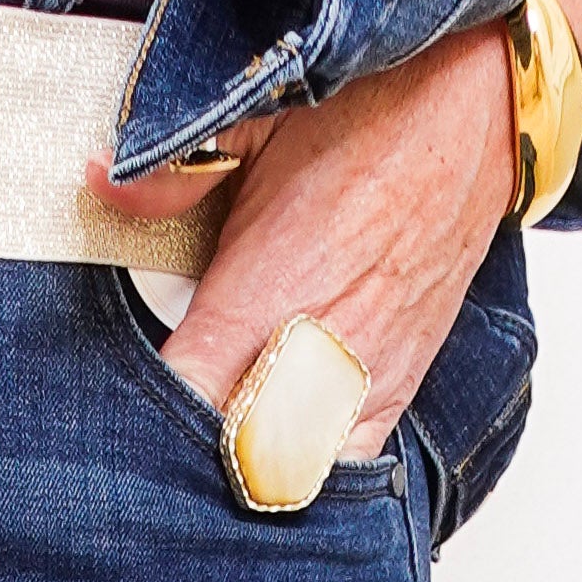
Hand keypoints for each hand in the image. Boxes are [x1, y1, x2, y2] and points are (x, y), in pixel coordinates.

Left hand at [89, 0, 581, 462]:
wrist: (484, 102)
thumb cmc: (374, 105)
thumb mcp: (261, 116)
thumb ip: (175, 167)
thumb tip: (97, 185)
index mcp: (265, 293)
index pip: (183, 402)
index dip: (138, 421)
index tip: (107, 411)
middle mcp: (315, 354)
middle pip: (226, 459)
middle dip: (181, 456)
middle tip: (144, 439)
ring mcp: (363, 384)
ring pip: (284, 479)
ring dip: (242, 466)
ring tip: (206, 444)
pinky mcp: (396, 392)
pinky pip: (341, 470)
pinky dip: (300, 468)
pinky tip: (270, 445)